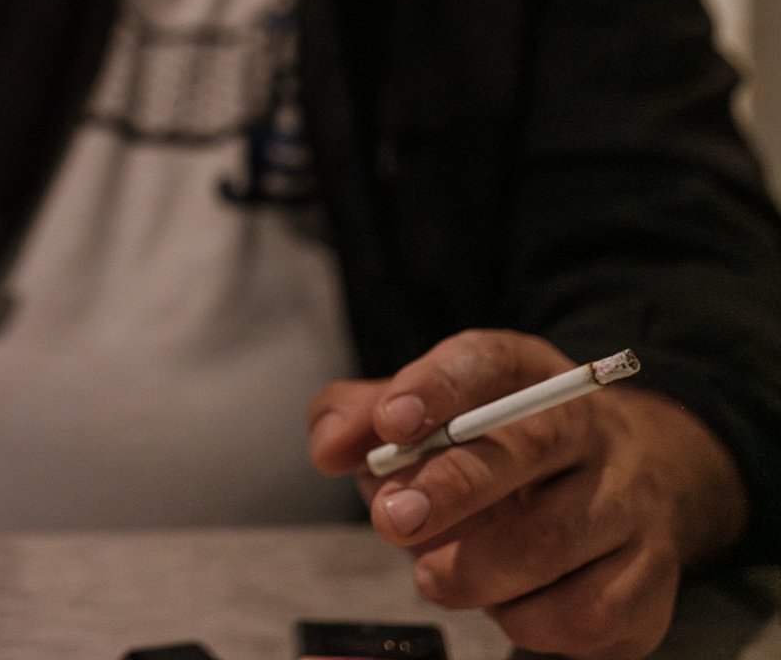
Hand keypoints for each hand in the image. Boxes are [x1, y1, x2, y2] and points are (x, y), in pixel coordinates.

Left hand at [309, 329, 746, 659]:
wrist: (624, 481)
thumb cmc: (493, 446)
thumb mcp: (424, 413)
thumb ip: (360, 417)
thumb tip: (329, 448)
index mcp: (523, 373)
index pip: (484, 361)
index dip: (435, 388)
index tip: (392, 423)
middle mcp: (589, 427)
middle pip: (531, 445)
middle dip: (453, 488)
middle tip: (392, 520)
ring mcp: (629, 501)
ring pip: (557, 539)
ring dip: (480, 570)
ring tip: (435, 576)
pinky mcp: (652, 577)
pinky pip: (592, 613)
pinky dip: (531, 622)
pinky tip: (504, 607)